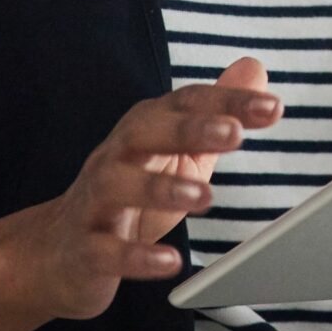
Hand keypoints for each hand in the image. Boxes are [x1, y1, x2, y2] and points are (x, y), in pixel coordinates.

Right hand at [0, 57, 282, 321]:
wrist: (59, 253)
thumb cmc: (132, 198)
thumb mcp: (180, 154)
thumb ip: (216, 116)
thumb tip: (254, 68)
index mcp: (144, 131)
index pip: (184, 104)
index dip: (226, 102)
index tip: (272, 108)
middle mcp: (115, 158)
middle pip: (145, 131)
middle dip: (189, 129)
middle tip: (234, 134)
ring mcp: (94, 202)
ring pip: (117, 185)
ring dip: (159, 188)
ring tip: (204, 198)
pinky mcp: (83, 249)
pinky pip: (104, 250)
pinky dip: (135, 257)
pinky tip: (170, 262)